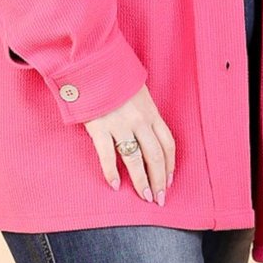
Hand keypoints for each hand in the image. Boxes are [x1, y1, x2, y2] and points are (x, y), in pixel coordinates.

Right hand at [84, 84, 174, 203]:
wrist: (92, 64)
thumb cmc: (115, 78)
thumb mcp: (139, 93)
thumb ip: (145, 114)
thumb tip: (148, 135)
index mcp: (151, 112)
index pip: (168, 144)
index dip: (170, 166)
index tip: (169, 181)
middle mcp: (139, 120)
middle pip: (155, 156)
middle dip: (159, 180)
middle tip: (158, 197)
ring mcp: (119, 124)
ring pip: (135, 160)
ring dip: (141, 181)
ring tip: (144, 196)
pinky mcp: (99, 128)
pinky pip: (107, 156)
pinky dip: (112, 173)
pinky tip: (115, 185)